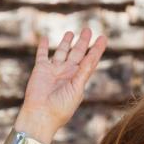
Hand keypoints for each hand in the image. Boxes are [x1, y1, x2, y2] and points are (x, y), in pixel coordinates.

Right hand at [15, 28, 107, 143]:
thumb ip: (83, 72)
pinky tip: (45, 38)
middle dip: (82, 42)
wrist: (41, 114)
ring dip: (66, 43)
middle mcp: (67, 73)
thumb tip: (93, 56)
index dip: (96, 49)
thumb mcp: (76, 89)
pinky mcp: (40, 69)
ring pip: (61, 52)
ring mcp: (53, 70)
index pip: (90, 60)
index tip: (103, 38)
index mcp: (78, 78)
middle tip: (88, 29)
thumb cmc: (62, 106)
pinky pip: (42, 55)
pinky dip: (43, 47)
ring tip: (71, 33)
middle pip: (76, 53)